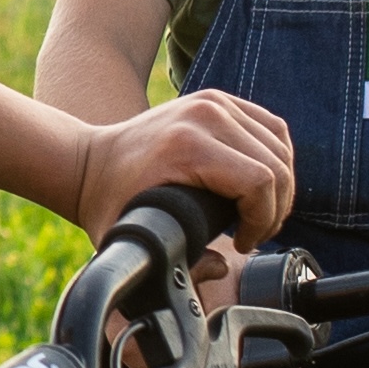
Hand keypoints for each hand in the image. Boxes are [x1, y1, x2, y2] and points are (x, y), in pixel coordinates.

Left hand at [70, 91, 293, 250]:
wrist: (87, 161)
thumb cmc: (108, 203)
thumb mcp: (133, 241)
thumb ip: (179, 266)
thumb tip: (221, 268)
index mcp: (187, 147)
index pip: (258, 183)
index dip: (262, 221)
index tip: (242, 242)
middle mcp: (205, 115)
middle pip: (275, 165)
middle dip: (275, 209)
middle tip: (254, 234)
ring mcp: (214, 102)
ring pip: (279, 144)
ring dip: (281, 185)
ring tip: (259, 213)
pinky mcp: (219, 99)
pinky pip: (270, 127)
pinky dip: (276, 157)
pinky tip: (263, 185)